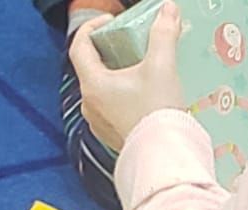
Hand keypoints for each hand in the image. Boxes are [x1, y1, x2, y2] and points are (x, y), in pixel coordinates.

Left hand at [70, 1, 184, 152]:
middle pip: (90, 67)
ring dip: (115, 75)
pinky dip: (120, 96)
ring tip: (138, 69)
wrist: (164, 157)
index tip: (111, 22)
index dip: (92, 27)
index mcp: (93, 84)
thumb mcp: (161, 66)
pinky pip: (109, 109)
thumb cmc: (157, 113)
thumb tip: (168, 10)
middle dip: (108, 51)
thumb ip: (164, 34)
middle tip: (129, 43)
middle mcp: (89, 105)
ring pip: (100, 89)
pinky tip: (140, 94)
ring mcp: (98, 124)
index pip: (79, 46)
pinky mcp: (110, 137)